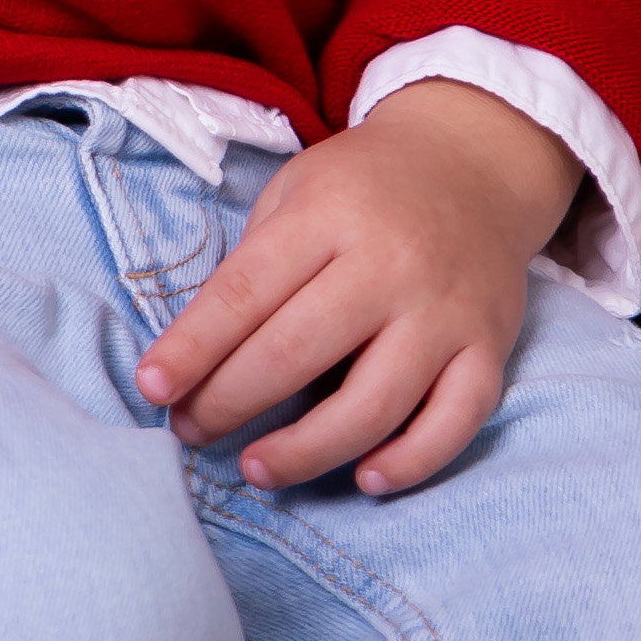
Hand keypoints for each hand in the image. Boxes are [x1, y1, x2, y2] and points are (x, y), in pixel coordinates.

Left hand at [134, 80, 582, 497]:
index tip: (152, 388)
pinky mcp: (489, 349)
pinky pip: (454, 422)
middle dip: (230, 402)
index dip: (193, 347)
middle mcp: (389, 263)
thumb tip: (198, 357)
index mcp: (328, 214)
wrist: (473, 161)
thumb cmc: (364, 186)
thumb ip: (255, 266)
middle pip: (297, 352)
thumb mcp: (296, 192)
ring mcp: (444, 312)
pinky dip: (411, 461)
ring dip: (306, 450)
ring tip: (256, 468)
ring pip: (373, 404)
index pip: (246, 291)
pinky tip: (364, 478)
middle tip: (190, 432)